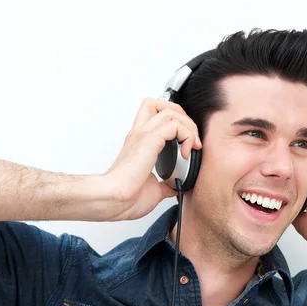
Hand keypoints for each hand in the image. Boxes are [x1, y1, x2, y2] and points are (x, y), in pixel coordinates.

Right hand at [102, 98, 201, 220]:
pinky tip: (186, 153)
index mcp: (139, 143)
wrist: (114, 201)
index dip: (175, 122)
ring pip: (171, 111)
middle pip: (161, 105)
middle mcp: (139, 134)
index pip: (154, 116)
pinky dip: (187, 135)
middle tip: (191, 139)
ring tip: (192, 146)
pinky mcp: (149, 139)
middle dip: (183, 118)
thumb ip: (164, 184)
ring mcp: (143, 135)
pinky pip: (175, 125)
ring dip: (188, 126)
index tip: (185, 144)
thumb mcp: (153, 189)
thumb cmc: (125, 197)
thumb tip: (175, 186)